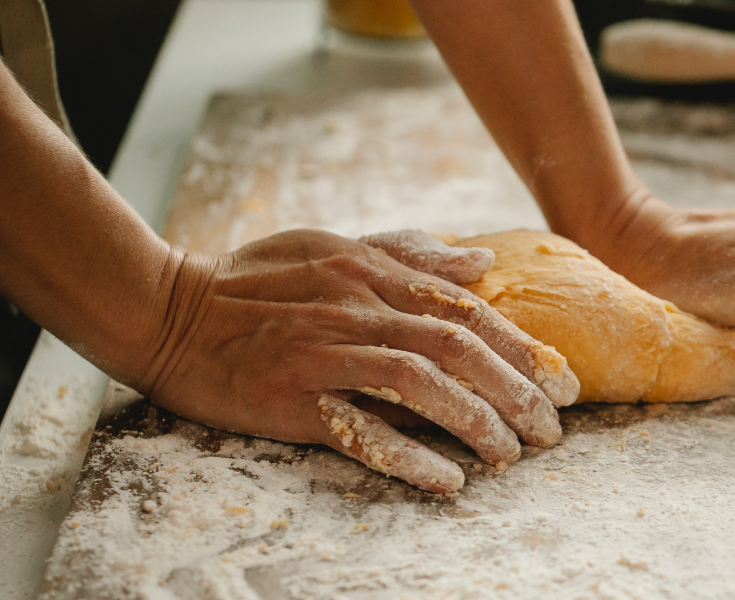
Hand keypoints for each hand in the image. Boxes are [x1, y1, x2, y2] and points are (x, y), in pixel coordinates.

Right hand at [133, 229, 578, 493]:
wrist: (166, 310)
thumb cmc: (253, 280)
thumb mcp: (332, 246)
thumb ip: (407, 254)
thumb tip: (478, 263)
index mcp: (372, 274)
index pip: (467, 311)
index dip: (523, 348)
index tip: (563, 382)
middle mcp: (358, 310)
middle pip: (458, 348)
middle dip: (518, 391)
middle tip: (553, 430)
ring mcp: (325, 354)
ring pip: (422, 385)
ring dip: (477, 422)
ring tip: (512, 455)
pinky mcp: (293, 399)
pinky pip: (361, 429)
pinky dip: (410, 454)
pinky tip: (448, 479)